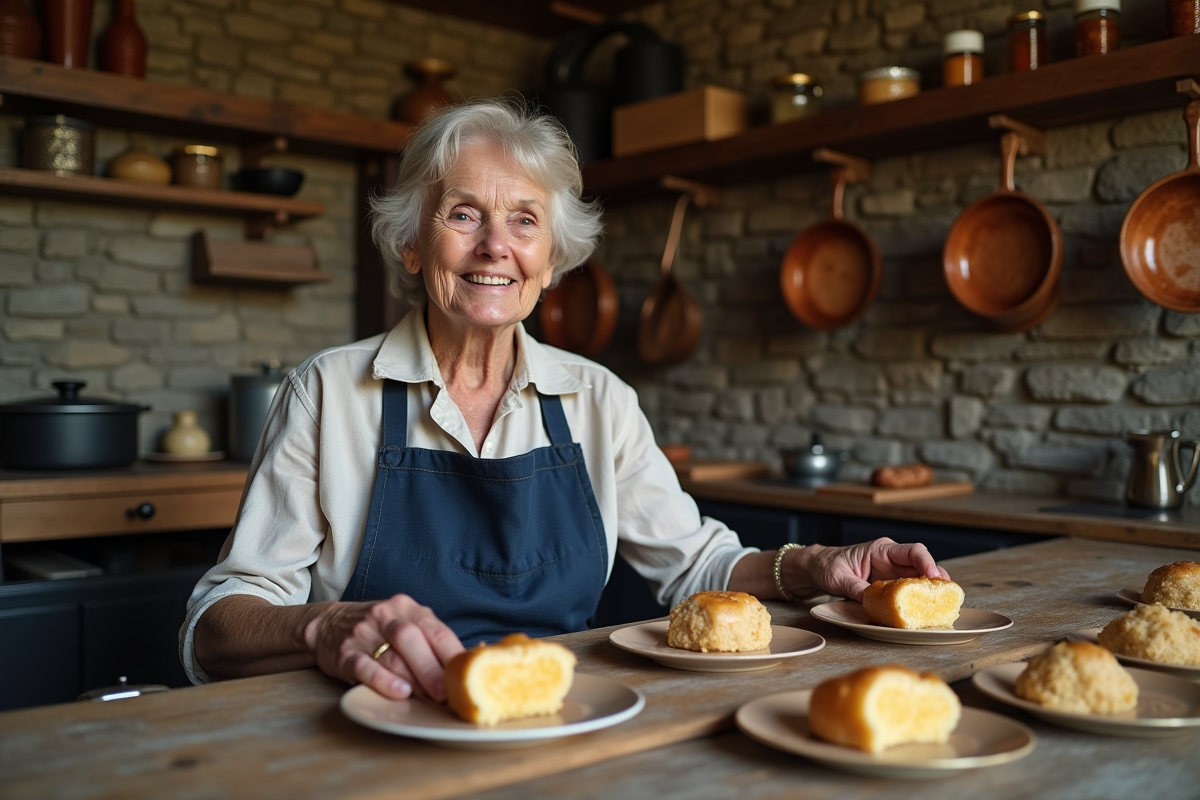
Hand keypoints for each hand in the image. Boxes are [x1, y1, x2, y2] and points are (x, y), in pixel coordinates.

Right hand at [302, 594, 463, 701]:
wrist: (328, 623)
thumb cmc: (379, 630)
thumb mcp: (405, 623)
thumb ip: (430, 641)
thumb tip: (463, 669)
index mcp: (408, 608)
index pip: (436, 630)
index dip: (452, 655)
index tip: (465, 676)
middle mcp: (386, 617)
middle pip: (413, 639)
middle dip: (432, 669)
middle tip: (446, 693)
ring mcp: (364, 633)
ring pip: (392, 655)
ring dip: (413, 679)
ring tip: (428, 698)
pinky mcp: (345, 653)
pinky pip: (365, 666)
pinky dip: (384, 681)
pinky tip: (400, 692)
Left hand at [798, 538, 948, 601]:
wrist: (818, 570)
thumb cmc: (827, 566)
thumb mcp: (837, 578)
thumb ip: (855, 588)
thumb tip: (871, 599)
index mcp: (881, 550)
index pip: (912, 551)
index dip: (927, 562)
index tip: (935, 576)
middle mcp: (892, 560)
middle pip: (922, 566)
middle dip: (936, 580)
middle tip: (946, 596)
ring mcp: (893, 573)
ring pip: (919, 580)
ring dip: (930, 592)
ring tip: (941, 606)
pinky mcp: (890, 586)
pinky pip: (908, 591)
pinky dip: (917, 600)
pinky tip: (924, 611)